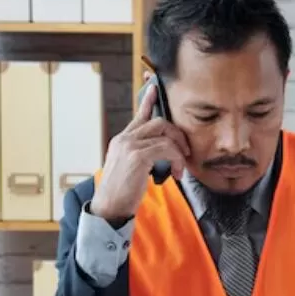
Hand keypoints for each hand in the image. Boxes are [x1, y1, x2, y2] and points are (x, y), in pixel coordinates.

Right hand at [90, 82, 189, 221]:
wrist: (109, 208)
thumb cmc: (122, 193)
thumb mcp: (131, 169)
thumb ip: (142, 156)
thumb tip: (162, 154)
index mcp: (122, 140)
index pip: (139, 115)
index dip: (148, 101)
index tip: (155, 87)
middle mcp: (124, 138)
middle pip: (158, 122)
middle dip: (177, 135)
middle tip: (185, 153)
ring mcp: (129, 145)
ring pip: (164, 133)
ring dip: (179, 150)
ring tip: (180, 168)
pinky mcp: (137, 156)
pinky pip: (166, 148)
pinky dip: (177, 160)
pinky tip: (177, 174)